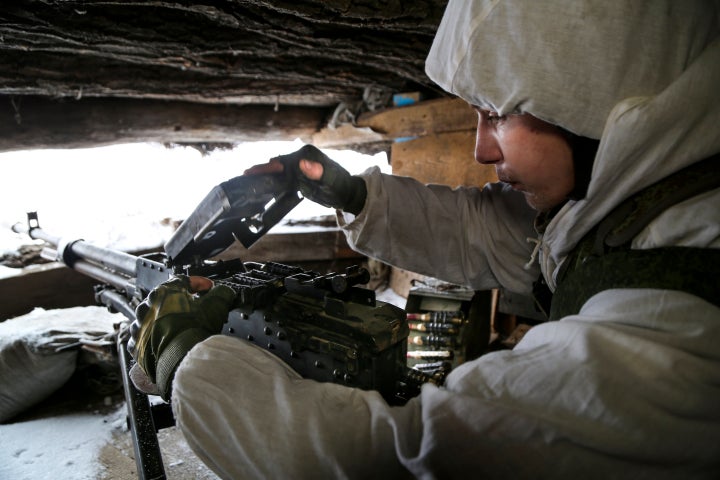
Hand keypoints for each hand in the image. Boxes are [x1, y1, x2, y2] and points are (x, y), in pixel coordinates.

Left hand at [127, 275, 234, 399]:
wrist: (179, 358)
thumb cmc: (194, 330)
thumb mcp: (217, 305)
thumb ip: (222, 293)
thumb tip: (225, 291)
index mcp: (164, 291)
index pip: (184, 280)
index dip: (200, 283)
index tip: (208, 289)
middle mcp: (148, 305)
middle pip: (167, 298)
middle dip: (182, 302)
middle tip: (197, 309)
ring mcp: (141, 324)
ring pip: (155, 316)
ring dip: (167, 318)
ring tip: (182, 325)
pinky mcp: (138, 343)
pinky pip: (147, 335)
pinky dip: (157, 335)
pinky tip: (170, 338)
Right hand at [245, 144, 366, 214]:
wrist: (346, 192)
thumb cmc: (341, 186)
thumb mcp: (331, 181)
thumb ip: (318, 172)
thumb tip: (302, 164)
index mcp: (307, 154)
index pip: (285, 161)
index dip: (272, 167)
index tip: (260, 170)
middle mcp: (300, 158)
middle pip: (278, 164)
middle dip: (262, 169)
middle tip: (246, 174)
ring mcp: (298, 167)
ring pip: (277, 170)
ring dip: (263, 174)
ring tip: (247, 177)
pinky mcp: (297, 176)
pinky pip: (281, 178)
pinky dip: (271, 180)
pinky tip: (259, 184)